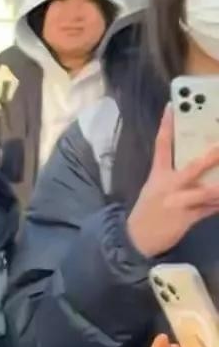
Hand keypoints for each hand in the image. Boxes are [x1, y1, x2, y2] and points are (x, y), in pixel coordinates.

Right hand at [126, 108, 218, 258]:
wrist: (136, 239)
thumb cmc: (149, 210)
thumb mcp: (156, 189)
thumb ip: (176, 178)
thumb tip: (200, 168)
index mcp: (158, 175)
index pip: (161, 145)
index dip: (166, 125)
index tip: (172, 107)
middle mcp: (168, 186)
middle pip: (192, 167)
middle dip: (211, 157)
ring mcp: (177, 202)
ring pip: (205, 192)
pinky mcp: (185, 219)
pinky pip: (208, 210)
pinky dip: (218, 205)